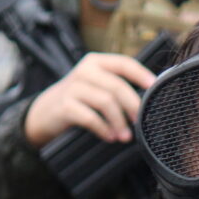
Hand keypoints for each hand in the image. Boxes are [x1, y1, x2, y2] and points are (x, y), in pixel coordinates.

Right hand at [23, 53, 155, 146]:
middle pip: (117, 86)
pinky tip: (109, 136)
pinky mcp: (65, 106)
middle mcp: (84, 70)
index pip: (123, 63)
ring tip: (125, 135)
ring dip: (119, 121)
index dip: (141, 74)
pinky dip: (103, 129)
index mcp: (96, 62)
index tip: (154, 86)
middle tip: (139, 121)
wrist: (45, 112)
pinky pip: (90, 118)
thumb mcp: (95, 86)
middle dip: (132, 105)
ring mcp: (73, 87)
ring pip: (105, 102)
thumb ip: (116, 87)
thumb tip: (147, 99)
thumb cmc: (78, 100)